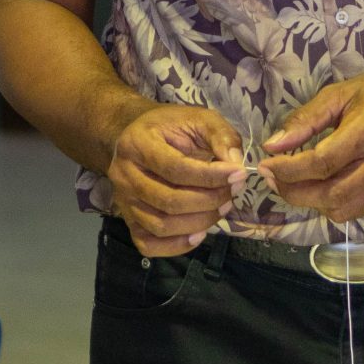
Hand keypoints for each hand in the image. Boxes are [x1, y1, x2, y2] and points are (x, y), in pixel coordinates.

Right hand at [106, 104, 246, 255]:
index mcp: (137, 144)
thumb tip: (235, 164)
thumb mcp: (197, 118)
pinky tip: (200, 233)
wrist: (136, 138)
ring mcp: (123, 201)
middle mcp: (123, 174)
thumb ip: (220, 135)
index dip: (210, 176)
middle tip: (232, 192)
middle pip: (169, 201)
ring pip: (160, 226)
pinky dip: (177, 245)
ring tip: (222, 208)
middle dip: (209, 201)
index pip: (175, 168)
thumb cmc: (170, 128)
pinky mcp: (128, 221)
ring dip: (199, 222)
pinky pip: (149, 244)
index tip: (239, 174)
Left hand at [260, 64, 363, 223]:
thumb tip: (272, 145)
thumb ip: (306, 120)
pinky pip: (355, 211)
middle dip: (293, 191)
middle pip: (328, 193)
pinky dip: (332, 204)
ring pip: (340, 209)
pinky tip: (323, 187)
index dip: (288, 170)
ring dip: (311, 201)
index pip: (321, 163)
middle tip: (272, 178)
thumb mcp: (343, 93)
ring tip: (295, 183)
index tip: (266, 165)